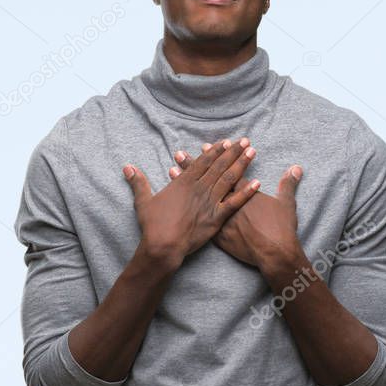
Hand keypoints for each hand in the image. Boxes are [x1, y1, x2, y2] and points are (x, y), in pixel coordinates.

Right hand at [124, 137, 260, 272]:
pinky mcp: (217, 218)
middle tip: (245, 139)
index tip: (226, 141)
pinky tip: (257, 182)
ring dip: (242, 164)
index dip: (215, 151)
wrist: (163, 245)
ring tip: (252, 151)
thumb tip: (127, 167)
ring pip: (229, 179)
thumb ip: (138, 183)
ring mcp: (210, 202)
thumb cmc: (152, 225)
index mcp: (183, 182)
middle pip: (219, 166)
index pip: (203, 162)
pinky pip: (235, 202)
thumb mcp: (143, 201)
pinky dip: (247, 192)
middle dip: (233, 151)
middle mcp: (199, 188)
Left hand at [170, 146, 302, 269]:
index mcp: (244, 192)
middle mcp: (228, 201)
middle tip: (181, 153)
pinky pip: (197, 216)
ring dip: (186, 181)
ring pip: (198, 195)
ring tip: (173, 168)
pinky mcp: (217, 233)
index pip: (226, 170)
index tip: (207, 145)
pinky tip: (177, 199)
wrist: (274, 253)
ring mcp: (221, 217)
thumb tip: (297, 168)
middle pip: (208, 179)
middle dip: (194, 165)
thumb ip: (288, 185)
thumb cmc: (281, 229)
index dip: (216, 158)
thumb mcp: (287, 204)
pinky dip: (186, 206)